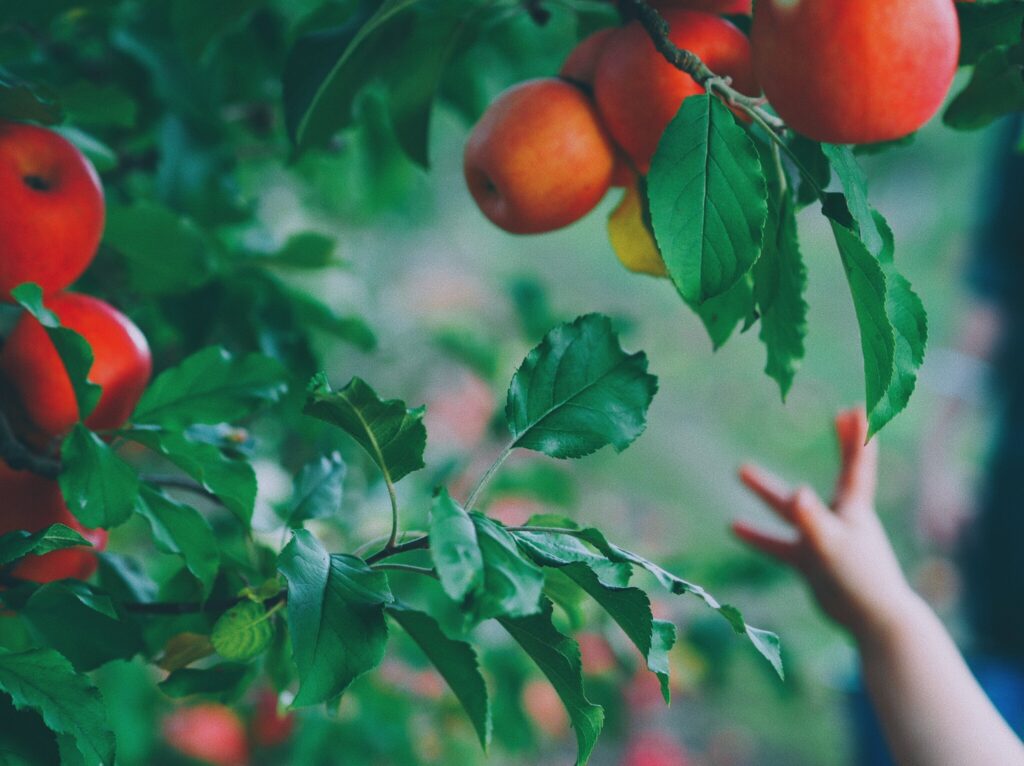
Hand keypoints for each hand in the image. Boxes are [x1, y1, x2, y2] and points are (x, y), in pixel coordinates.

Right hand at [733, 408, 916, 645]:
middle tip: (836, 413)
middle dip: (839, 443)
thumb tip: (795, 493)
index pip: (858, 465)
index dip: (859, 436)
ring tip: (740, 468)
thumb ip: (811, 519)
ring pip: (791, 508)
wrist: (871, 622)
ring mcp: (823, 538)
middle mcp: (839, 517)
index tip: (860, 407)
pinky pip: (779, 543)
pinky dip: (758, 535)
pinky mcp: (810, 561)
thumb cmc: (858, 580)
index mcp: (852, 509)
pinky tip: (733, 526)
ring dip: (768, 490)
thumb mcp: (831, 545)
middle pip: (838, 473)